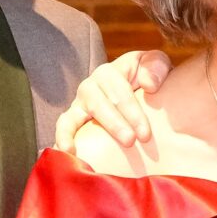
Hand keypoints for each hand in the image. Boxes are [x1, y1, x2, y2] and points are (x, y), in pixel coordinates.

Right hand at [55, 52, 172, 155]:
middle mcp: (90, 87)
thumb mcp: (155, 64)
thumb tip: (149, 85)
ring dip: (74, 133)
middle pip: (98, 104)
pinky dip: (61, 139)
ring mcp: (78, 104)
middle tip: (130, 141)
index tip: (145, 134)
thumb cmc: (147, 78)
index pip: (120, 92)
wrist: (136, 89)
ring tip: (75, 150)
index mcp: (109, 73)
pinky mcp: (72, 120)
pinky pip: (63, 128)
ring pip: (72, 117)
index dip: (133, 113)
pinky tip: (65, 153)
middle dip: (114, 124)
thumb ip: (155, 66)